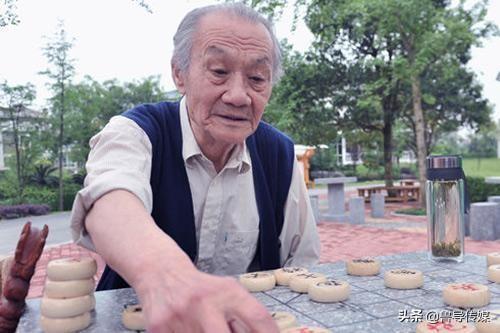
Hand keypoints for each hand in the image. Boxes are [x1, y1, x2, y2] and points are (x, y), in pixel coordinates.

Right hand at [134, 265, 279, 332]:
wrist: (162, 273)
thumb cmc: (200, 288)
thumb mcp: (226, 293)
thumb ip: (243, 318)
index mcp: (227, 293)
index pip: (257, 317)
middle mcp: (204, 303)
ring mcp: (180, 316)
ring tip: (203, 328)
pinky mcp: (159, 328)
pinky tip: (187, 329)